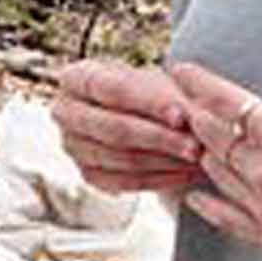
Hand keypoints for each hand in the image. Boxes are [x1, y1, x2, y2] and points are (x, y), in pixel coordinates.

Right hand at [52, 57, 204, 193]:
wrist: (139, 115)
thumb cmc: (147, 94)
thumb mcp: (159, 84)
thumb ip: (172, 97)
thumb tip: (188, 117)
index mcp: (76, 77)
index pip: (113, 90)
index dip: (150, 104)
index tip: (182, 116)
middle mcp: (65, 112)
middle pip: (114, 129)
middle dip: (159, 138)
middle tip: (195, 147)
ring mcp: (73, 146)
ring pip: (121, 159)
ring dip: (164, 161)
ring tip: (196, 159)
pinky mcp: (87, 173)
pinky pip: (125, 182)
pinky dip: (159, 179)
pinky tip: (184, 173)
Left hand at [169, 0, 261, 260]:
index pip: (221, 100)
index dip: (197, 82)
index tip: (178, 68)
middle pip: (212, 134)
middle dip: (197, 113)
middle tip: (183, 98)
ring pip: (217, 172)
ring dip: (204, 151)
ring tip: (193, 134)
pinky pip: (229, 219)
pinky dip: (209, 204)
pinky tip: (195, 196)